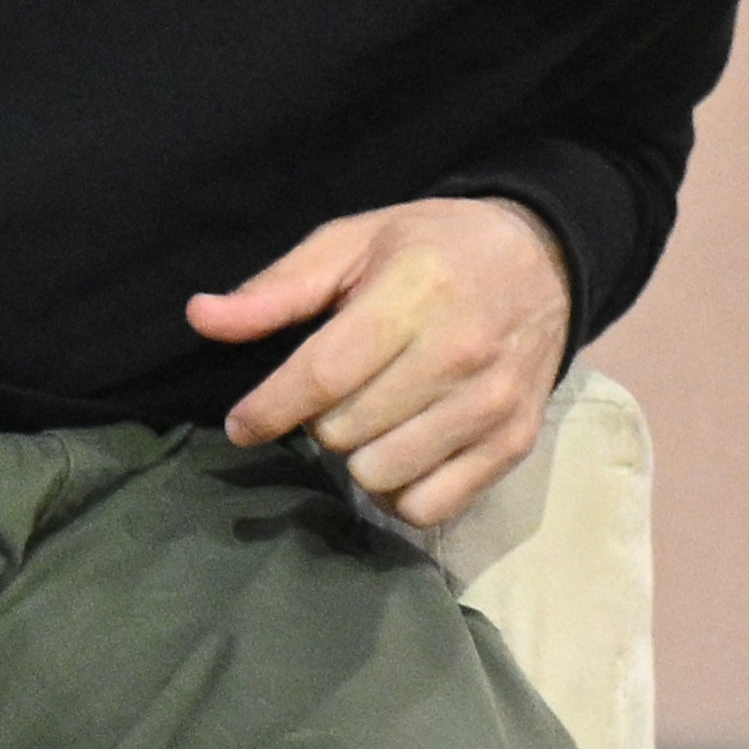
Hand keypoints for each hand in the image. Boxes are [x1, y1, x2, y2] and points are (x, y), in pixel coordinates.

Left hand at [192, 195, 575, 532]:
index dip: (267, 409)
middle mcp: (459, 351)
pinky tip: (404, 453)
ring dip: (359, 456)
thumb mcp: (356, 242)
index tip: (243, 423)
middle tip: (338, 395)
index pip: (322, 375)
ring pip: (380, 473)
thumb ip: (279, 288)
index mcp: (415, 292)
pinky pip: (429, 506)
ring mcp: (492, 403)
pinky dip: (402, 491)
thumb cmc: (436, 248)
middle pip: (343, 431)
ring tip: (373, 422)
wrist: (547, 260)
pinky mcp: (515, 442)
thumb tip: (202, 317)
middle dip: (321, 420)